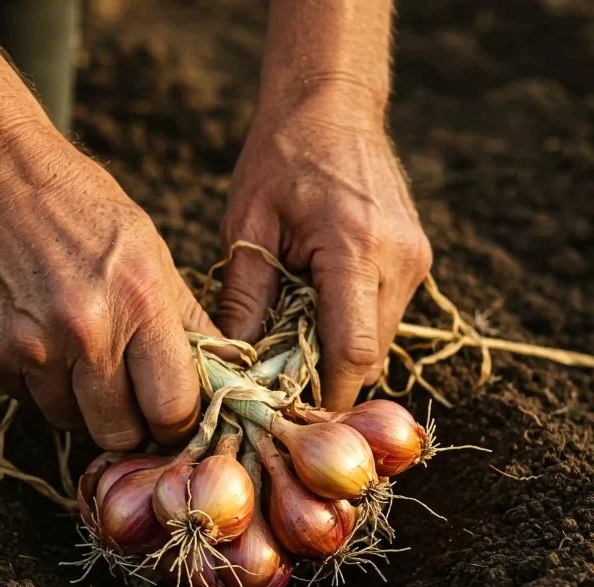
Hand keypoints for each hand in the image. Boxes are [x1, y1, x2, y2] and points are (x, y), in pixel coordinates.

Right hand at [0, 127, 218, 448]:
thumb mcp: (152, 252)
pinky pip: (27, 402)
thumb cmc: (81, 208)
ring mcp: (33, 346)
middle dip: (130, 424)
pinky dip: (40, 386)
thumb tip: (226, 369)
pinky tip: (42, 342)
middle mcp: (86, 332)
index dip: (176, 422)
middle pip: (119, 433)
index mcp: (140, 303)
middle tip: (127, 398)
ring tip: (79, 357)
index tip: (170, 415)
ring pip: (70, 422)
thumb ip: (189, 319)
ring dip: (81, 405)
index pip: (172, 408)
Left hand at [219, 88, 432, 410]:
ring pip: (379, 342)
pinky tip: (317, 314)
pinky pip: (383, 316)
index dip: (323, 395)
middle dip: (325, 378)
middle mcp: (399, 261)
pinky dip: (350, 328)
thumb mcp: (247, 228)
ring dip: (338, 354)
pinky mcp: (416, 259)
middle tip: (279, 381)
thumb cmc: (280, 159)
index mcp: (357, 249)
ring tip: (293, 342)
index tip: (288, 413)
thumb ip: (246, 301)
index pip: (353, 354)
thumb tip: (237, 366)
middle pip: (369, 357)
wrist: (332, 105)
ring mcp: (415, 261)